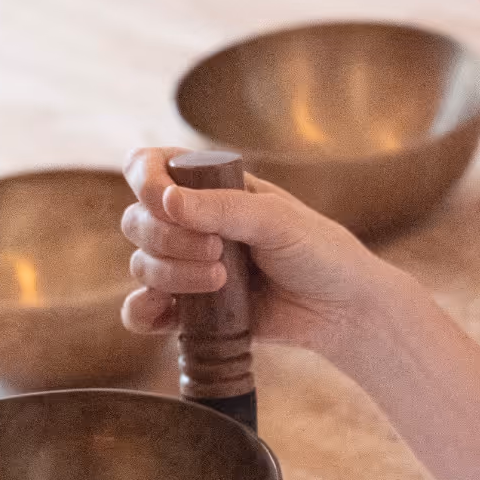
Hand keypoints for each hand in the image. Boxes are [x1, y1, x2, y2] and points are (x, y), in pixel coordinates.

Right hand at [120, 147, 398, 368]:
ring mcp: (186, 266)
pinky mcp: (189, 312)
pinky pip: (142, 311)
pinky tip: (162, 312)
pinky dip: (142, 311)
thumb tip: (166, 201)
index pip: (149, 166)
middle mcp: (192, 223)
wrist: (342, 311)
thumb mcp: (277, 219)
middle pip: (137, 220)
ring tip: (221, 282)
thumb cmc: (319, 252)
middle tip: (217, 251)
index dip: (145, 180)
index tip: (165, 201)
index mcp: (211, 186)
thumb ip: (223, 208)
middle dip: (167, 238)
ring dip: (170, 274)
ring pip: (141, 264)